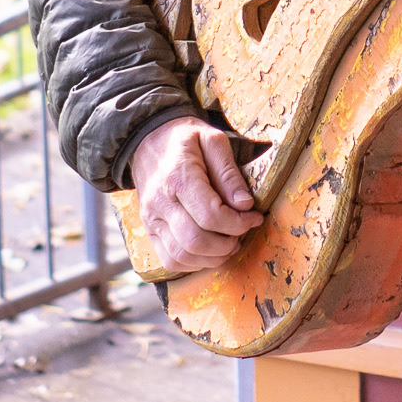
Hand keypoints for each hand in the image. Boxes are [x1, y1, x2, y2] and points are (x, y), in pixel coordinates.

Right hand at [130, 116, 261, 272]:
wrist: (147, 139)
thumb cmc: (185, 138)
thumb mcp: (213, 140)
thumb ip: (229, 173)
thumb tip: (245, 204)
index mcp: (178, 178)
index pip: (211, 215)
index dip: (238, 223)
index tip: (254, 217)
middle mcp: (160, 203)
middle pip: (196, 240)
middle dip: (227, 243)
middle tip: (243, 232)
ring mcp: (151, 219)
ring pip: (182, 255)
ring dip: (213, 257)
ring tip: (230, 243)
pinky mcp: (149, 229)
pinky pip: (170, 260)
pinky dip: (194, 263)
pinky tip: (210, 250)